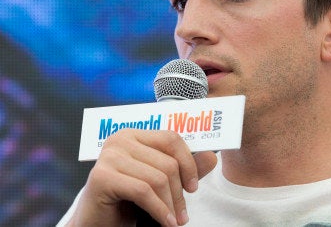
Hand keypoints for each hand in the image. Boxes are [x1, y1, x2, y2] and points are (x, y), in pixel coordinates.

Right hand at [68, 129, 217, 226]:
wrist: (97, 222)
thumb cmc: (127, 201)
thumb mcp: (159, 183)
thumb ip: (183, 169)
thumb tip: (212, 157)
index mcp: (134, 135)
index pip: (171, 139)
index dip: (188, 163)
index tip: (193, 187)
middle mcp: (119, 140)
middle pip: (167, 162)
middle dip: (179, 193)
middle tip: (182, 214)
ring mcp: (108, 156)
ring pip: (157, 178)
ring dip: (170, 205)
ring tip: (174, 221)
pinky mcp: (101, 176)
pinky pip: (143, 192)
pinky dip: (159, 210)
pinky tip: (165, 222)